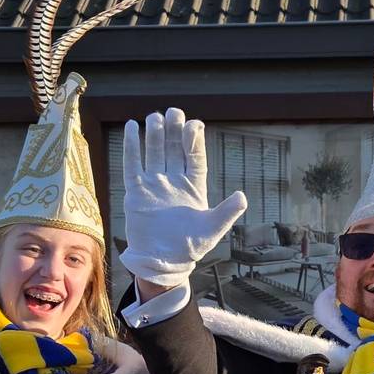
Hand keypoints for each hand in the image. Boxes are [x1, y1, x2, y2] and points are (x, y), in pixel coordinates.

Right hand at [119, 108, 247, 287]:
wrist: (162, 262)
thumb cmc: (189, 247)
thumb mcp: (212, 229)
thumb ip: (227, 212)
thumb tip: (242, 196)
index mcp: (194, 186)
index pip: (194, 156)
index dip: (194, 140)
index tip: (194, 124)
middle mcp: (174, 181)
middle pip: (173, 148)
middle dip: (173, 130)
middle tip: (174, 112)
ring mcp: (154, 184)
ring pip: (153, 152)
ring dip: (154, 134)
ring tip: (154, 116)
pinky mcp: (136, 192)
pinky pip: (132, 164)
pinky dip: (131, 146)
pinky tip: (131, 127)